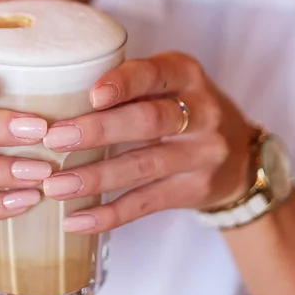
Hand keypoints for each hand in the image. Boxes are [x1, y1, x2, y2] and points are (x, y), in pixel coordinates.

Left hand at [42, 52, 253, 232]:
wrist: (239, 157)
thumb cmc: (184, 111)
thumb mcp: (169, 85)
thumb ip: (130, 86)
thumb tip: (58, 102)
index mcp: (186, 76)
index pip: (154, 74)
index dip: (123, 83)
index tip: (91, 95)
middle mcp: (200, 113)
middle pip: (148, 121)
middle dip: (99, 131)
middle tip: (56, 140)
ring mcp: (200, 155)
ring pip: (142, 166)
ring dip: (94, 178)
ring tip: (55, 186)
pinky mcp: (193, 190)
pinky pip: (145, 204)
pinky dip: (109, 214)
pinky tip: (77, 220)